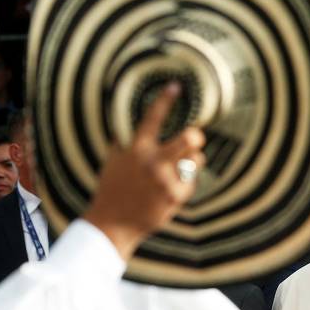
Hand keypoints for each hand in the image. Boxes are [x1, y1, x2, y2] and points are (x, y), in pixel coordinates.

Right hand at [83, 82, 205, 260]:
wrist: (113, 223)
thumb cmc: (113, 186)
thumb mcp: (115, 158)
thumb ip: (127, 137)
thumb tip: (135, 114)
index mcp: (136, 149)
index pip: (153, 117)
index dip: (166, 99)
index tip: (176, 86)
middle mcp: (154, 163)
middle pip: (190, 138)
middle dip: (196, 134)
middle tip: (195, 135)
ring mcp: (167, 180)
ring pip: (196, 159)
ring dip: (192, 159)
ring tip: (180, 165)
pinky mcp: (176, 197)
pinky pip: (191, 180)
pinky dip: (185, 181)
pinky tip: (170, 188)